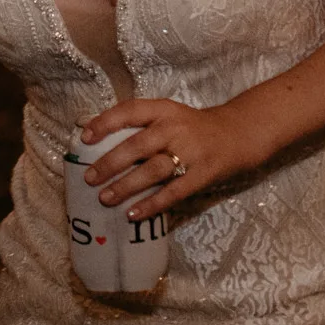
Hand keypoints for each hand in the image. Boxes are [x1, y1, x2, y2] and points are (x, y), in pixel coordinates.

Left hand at [80, 97, 268, 220]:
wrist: (239, 133)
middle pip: (138, 146)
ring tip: (105, 198)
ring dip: (127, 186)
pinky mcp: (202, 175)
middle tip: (89, 178)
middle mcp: (175, 129)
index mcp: (163, 110)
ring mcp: (190, 152)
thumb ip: (139, 124)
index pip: (130, 111)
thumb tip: (93, 133)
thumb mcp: (168, 115)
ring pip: (153, 171)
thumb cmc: (192, 127)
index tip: (85, 137)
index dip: (105, 122)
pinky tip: (133, 213)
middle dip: (110, 163)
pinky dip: (152, 204)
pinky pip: (174, 192)